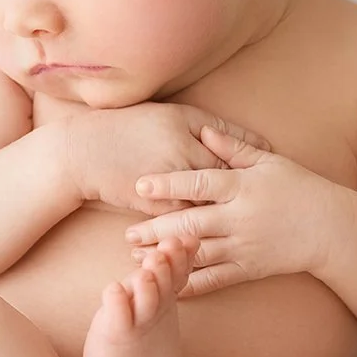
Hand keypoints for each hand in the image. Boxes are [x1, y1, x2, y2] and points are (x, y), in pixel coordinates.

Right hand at [64, 103, 272, 218]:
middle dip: (248, 197)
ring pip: (209, 208)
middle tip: (270, 206)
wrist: (84, 152)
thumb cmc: (128, 128)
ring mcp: (169, 186)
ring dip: (230, 219)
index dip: (253, 165)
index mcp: (186, 132)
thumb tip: (246, 136)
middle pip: (226, 184)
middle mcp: (181, 158)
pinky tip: (221, 240)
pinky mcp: (155, 208)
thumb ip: (211, 126)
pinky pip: (186, 225)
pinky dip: (203, 233)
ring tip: (252, 227)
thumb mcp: (171, 116)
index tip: (272, 170)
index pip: (231, 153)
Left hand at [123, 123, 336, 297]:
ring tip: (138, 257)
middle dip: (156, 227)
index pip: (200, 182)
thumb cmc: (301, 189)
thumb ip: (234, 148)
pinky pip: (215, 279)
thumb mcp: (270, 162)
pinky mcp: (249, 268)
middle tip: (127, 231)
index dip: (168, 183)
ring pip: (198, 252)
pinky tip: (168, 283)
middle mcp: (241, 217)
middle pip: (191, 221)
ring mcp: (244, 245)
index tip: (141, 185)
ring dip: (166, 255)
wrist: (331, 229)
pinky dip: (191, 283)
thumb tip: (204, 132)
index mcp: (244, 187)